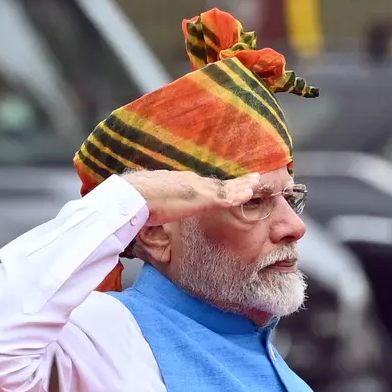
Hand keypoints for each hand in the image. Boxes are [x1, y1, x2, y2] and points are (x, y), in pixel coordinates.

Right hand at [121, 170, 260, 225]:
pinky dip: (238, 196)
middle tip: (253, 178)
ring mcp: (199, 189)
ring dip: (243, 185)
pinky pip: (225, 198)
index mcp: (183, 183)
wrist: (135, 196)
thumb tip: (160, 214)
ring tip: (257, 182)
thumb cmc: (140, 201)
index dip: (222, 185)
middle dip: (238, 181)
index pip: (207, 185)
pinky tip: (249, 194)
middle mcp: (194, 182)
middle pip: (220, 183)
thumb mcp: (156, 202)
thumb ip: (164, 205)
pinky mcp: (201, 199)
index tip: (233, 184)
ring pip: (227, 187)